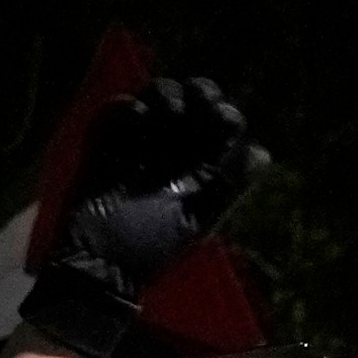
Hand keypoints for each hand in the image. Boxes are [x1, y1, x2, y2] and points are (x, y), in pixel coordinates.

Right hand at [21, 77, 268, 357]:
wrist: (97, 265)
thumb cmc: (150, 250)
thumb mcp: (196, 219)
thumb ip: (226, 186)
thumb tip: (260, 152)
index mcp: (202, 166)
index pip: (222, 124)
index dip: (223, 114)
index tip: (220, 119)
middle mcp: (174, 149)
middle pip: (194, 99)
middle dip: (199, 92)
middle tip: (198, 100)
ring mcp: (139, 144)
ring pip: (158, 96)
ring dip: (165, 94)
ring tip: (165, 114)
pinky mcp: (105, 146)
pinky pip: (116, 111)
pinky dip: (126, 108)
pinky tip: (137, 120)